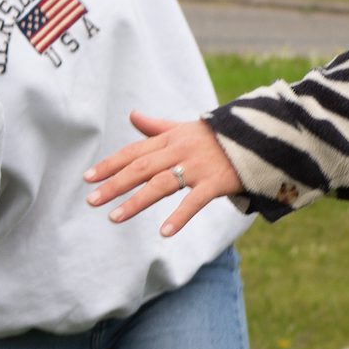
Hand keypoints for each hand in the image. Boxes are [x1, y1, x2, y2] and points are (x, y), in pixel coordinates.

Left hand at [83, 112, 239, 235]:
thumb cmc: (218, 136)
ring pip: (160, 184)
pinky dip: (179, 217)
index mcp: (171, 138)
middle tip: (91, 200)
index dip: (110, 164)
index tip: (88, 178)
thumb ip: (156, 126)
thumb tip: (132, 115)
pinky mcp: (216, 182)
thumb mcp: (185, 127)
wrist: (260, 136)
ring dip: (136, 202)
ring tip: (114, 217)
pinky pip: (194, 201)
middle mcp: (180, 150)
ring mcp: (198, 166)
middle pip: (141, 168)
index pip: (134, 152)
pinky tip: (164, 233)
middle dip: (114, 184)